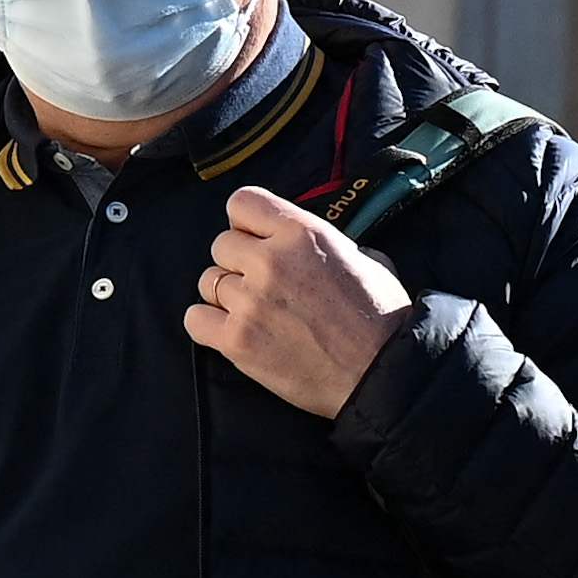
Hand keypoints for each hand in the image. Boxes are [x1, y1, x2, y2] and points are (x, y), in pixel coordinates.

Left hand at [192, 187, 414, 419]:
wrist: (383, 375)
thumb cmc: (381, 321)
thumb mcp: (366, 261)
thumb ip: (326, 245)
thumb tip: (305, 245)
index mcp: (302, 233)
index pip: (242, 203)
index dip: (248, 223)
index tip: (258, 241)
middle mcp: (271, 260)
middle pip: (222, 245)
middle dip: (240, 264)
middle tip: (267, 287)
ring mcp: (250, 301)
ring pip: (208, 282)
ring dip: (229, 297)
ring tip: (259, 315)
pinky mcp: (236, 339)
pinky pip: (195, 318)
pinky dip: (210, 325)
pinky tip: (237, 332)